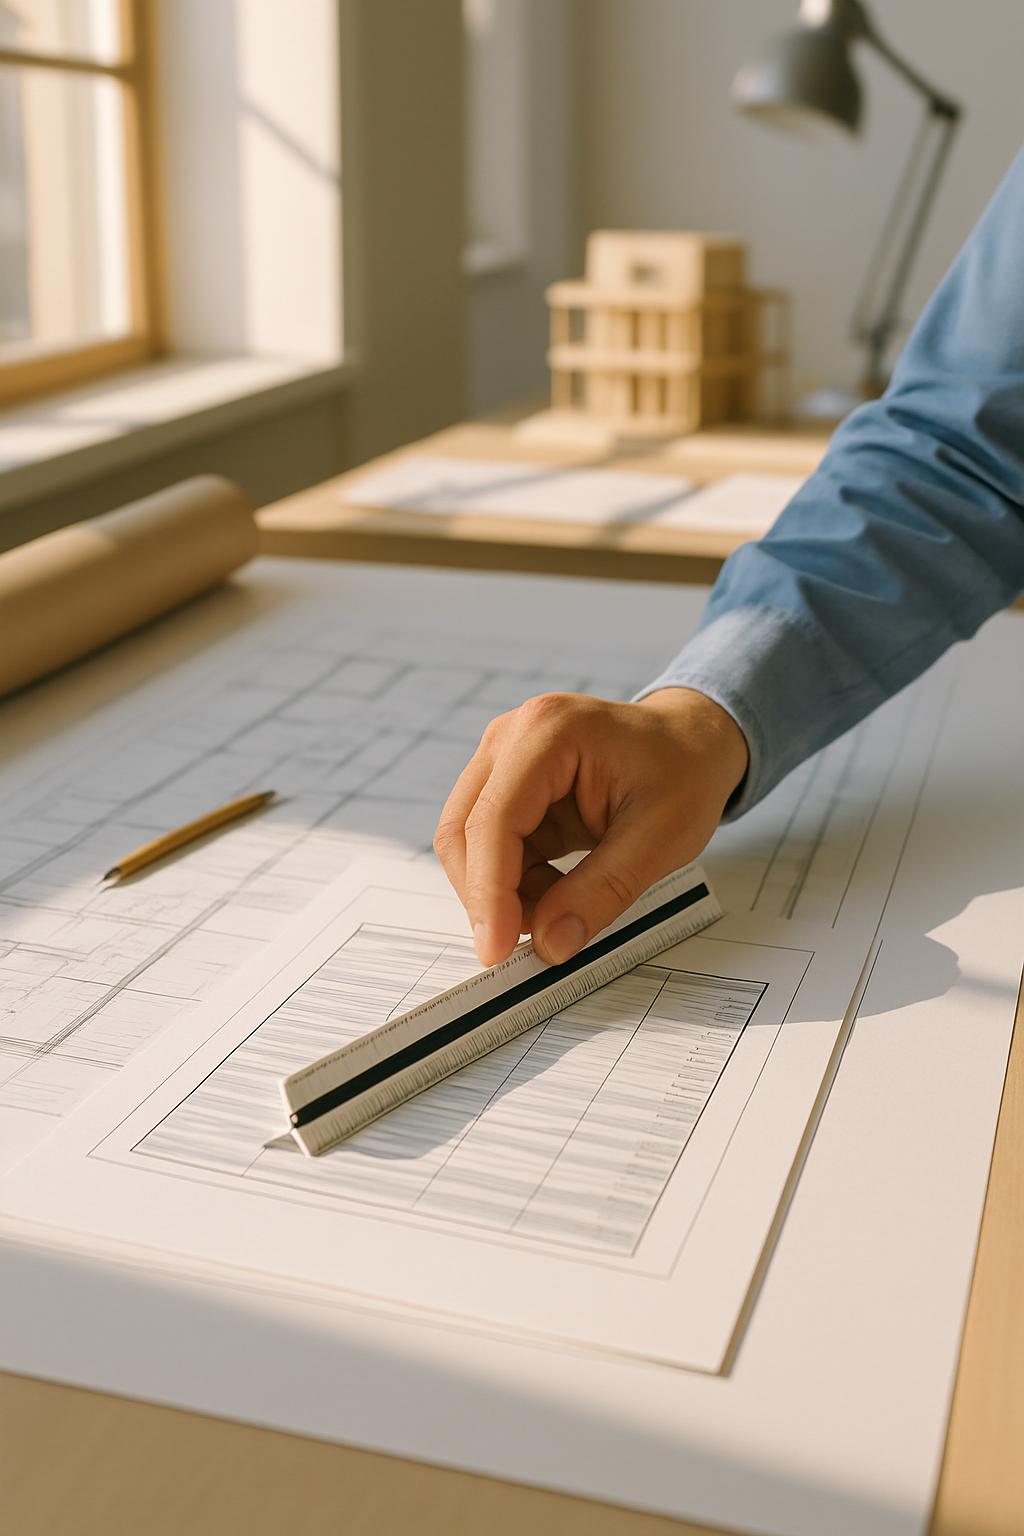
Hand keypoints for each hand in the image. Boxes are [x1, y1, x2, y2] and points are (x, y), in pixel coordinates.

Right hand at [433, 688, 747, 966]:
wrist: (692, 744)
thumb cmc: (684, 772)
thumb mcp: (660, 838)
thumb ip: (602, 891)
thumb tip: (551, 943)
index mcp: (549, 731)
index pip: (495, 818)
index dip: (489, 890)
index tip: (496, 949)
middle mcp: (513, 736)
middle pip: (465, 829)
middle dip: (489, 895)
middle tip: (528, 945)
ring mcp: (505, 759)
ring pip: (471, 843)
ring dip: (504, 891)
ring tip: (561, 909)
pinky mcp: (509, 788)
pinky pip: (491, 847)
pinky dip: (515, 883)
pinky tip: (558, 891)